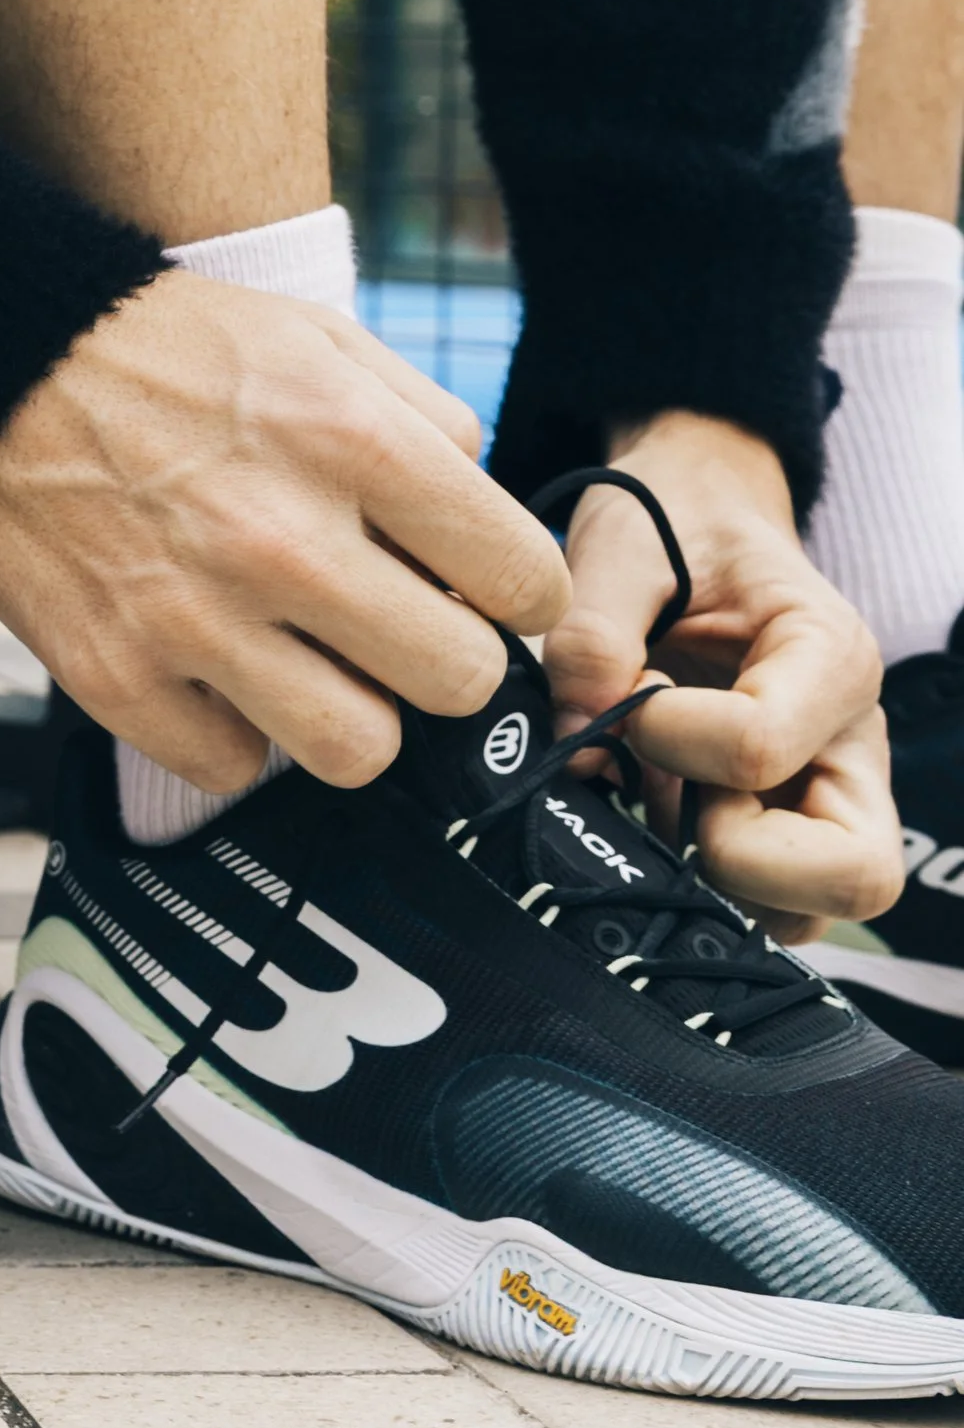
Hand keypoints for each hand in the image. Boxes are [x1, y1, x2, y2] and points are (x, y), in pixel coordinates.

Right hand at [0, 272, 571, 793]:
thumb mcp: (318, 337)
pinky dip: (231, 730)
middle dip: (443, 658)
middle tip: (397, 628)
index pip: (524, 581)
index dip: (518, 594)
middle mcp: (282, 539)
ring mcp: (194, 618)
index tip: (484, 593)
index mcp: (351, 442)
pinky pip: (231, 768)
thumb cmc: (164, 348)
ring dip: (348, 712)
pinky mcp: (114, 676)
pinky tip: (213, 666)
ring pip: (358, 752)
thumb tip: (487, 531)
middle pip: (458, 684)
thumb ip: (429, 424)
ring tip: (311, 660)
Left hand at [546, 411, 899, 933]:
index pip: (758, 749)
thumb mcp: (622, 545)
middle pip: (853, 873)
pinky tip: (653, 812)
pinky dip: (700, 884)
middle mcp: (850, 741)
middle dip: (736, 856)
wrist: (697, 514)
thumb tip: (575, 744)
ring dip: (716, 882)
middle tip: (668, 789)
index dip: (666, 737)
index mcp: (829, 657)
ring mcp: (825, 794)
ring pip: (809, 912)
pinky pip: (765, 906)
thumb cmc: (673, 522)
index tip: (630, 696)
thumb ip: (592, 636)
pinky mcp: (787, 826)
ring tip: (658, 798)